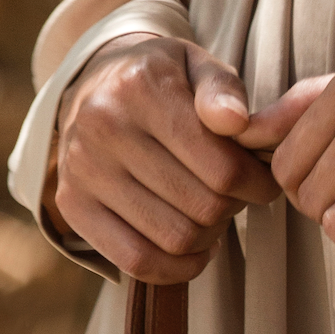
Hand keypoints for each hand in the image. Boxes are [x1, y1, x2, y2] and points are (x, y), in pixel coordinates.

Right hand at [47, 35, 279, 281]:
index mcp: (142, 88)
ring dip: (207, 240)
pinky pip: (137, 261)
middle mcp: (105, 126)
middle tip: (233, 199)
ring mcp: (83, 170)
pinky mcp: (72, 206)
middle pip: (202, 207)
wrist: (91, 82)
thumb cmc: (158, 80)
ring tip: (210, 218)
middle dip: (231, 210)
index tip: (262, 184)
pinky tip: (190, 249)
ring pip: (175, 239)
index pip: (224, 168)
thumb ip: (223, 88)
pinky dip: (175, 268)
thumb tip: (236, 122)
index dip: (257, 186)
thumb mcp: (195, 64)